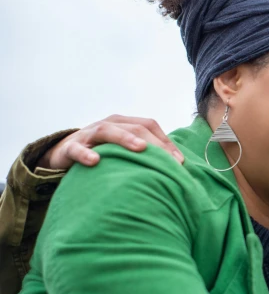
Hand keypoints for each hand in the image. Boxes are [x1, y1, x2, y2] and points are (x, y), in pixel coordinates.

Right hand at [38, 115, 183, 169]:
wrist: (63, 154)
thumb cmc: (102, 153)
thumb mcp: (124, 152)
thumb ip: (145, 156)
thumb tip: (175, 169)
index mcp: (124, 124)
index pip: (149, 126)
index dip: (166, 141)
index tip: (180, 161)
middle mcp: (108, 125)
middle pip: (134, 128)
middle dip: (154, 143)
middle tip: (168, 160)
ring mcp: (88, 134)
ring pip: (107, 131)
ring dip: (125, 139)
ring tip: (140, 149)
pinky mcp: (70, 147)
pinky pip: (77, 149)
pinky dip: (85, 153)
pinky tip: (95, 160)